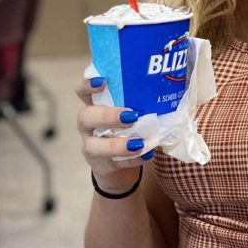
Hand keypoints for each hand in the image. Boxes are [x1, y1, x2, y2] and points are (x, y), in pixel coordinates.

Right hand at [76, 76, 154, 193]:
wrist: (119, 164)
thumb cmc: (126, 129)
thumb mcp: (128, 112)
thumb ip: (137, 101)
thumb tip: (165, 86)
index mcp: (95, 106)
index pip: (82, 91)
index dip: (87, 84)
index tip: (102, 81)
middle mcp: (88, 126)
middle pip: (85, 117)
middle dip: (107, 116)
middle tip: (131, 116)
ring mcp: (91, 146)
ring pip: (93, 146)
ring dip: (117, 144)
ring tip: (138, 143)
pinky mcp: (101, 166)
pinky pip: (113, 164)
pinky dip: (132, 160)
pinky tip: (147, 155)